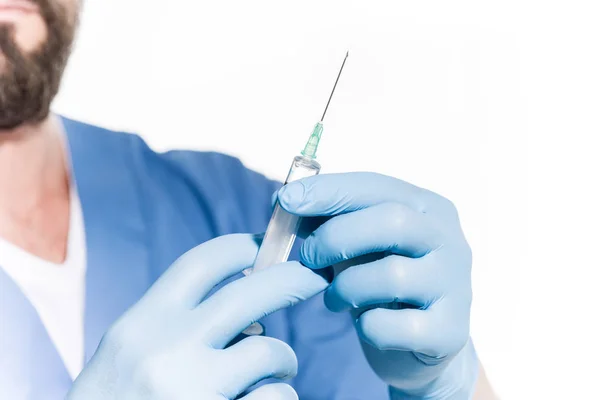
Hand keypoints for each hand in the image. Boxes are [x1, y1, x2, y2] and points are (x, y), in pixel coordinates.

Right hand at [67, 234, 327, 399]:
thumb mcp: (130, 350)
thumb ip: (177, 323)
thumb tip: (250, 304)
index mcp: (142, 325)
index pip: (201, 264)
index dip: (242, 245)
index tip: (266, 245)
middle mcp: (167, 351)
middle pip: (249, 294)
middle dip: (291, 279)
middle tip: (311, 279)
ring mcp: (194, 389)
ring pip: (271, 351)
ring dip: (283, 359)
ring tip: (274, 370)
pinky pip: (276, 396)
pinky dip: (278, 395)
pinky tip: (259, 399)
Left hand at [278, 173, 478, 398]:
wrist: (420, 343)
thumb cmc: (381, 282)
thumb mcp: (359, 244)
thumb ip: (329, 220)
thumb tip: (284, 201)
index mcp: (428, 208)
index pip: (376, 186)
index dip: (328, 191)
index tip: (285, 200)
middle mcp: (450, 240)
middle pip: (392, 222)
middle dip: (336, 237)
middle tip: (309, 257)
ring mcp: (455, 286)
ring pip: (391, 275)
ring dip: (346, 287)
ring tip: (334, 298)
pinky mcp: (448, 332)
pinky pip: (393, 326)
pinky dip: (367, 326)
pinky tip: (366, 324)